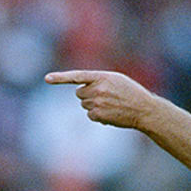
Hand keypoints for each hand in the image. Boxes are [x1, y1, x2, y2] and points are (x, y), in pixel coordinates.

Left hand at [44, 70, 158, 128]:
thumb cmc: (130, 92)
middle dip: (88, 94)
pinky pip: (90, 115)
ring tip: (111, 104)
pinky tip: (111, 113)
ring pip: (84, 104)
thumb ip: (98, 80)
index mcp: (102, 76)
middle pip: (79, 93)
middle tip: (104, 96)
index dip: (60, 78)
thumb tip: (81, 89)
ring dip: (93, 104)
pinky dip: (97, 115)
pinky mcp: (98, 115)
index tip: (47, 79)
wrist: (144, 109)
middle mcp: (97, 89)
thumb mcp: (116, 79)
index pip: (77, 76)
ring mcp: (97, 103)